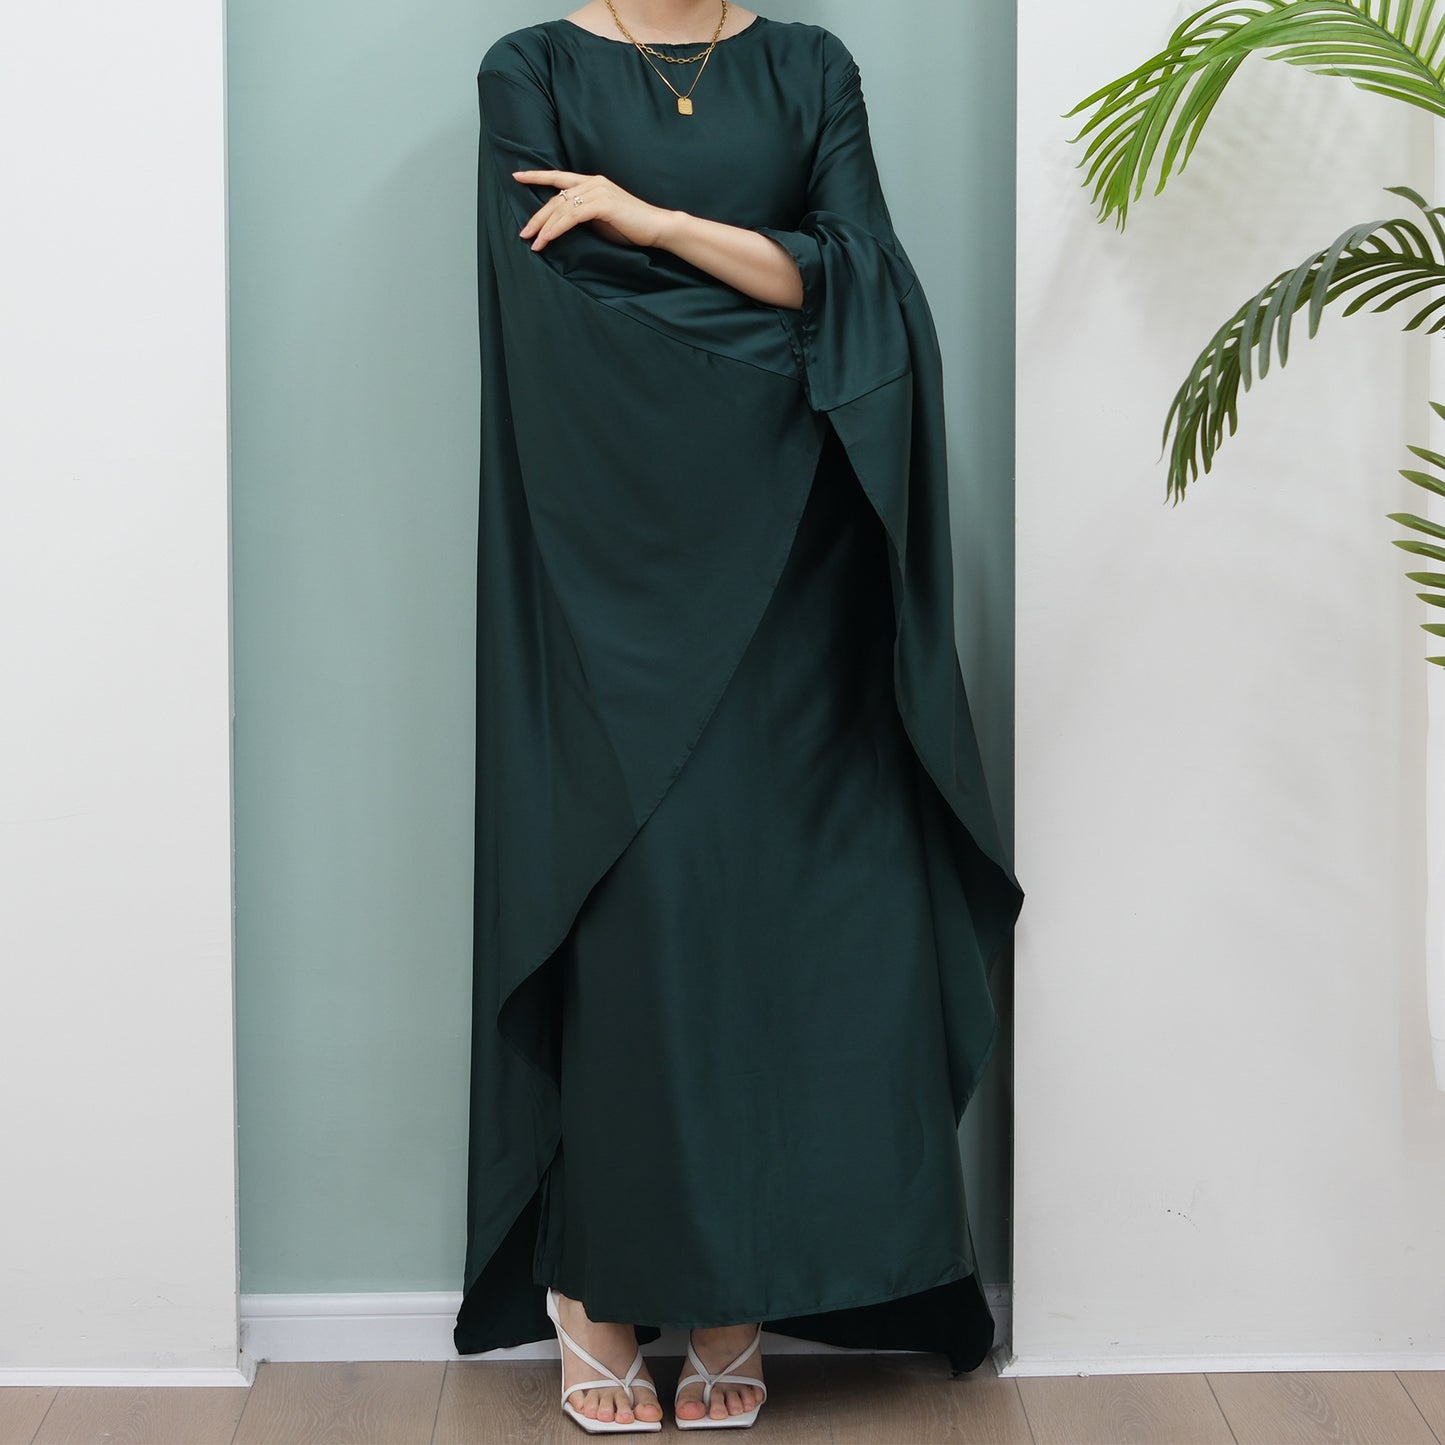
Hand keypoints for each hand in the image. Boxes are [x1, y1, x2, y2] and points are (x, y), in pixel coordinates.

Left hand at [513, 169, 670, 250]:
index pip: (559, 177)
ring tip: (533, 242)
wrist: (656, 227)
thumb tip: (564, 223)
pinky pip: (572, 216)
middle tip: (524, 233)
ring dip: (544, 227)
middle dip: (537, 216)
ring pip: (561, 208)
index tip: (517, 176)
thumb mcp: (602, 218)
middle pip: (556, 197)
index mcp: (592, 183)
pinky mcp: (602, 204)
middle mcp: (592, 183)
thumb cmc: (631, 227)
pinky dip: (557, 228)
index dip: (537, 176)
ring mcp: (597, 191)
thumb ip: (584, 215)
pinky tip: (548, 238)